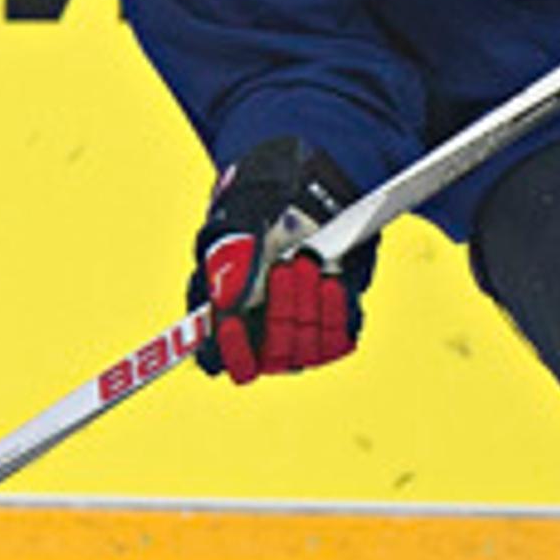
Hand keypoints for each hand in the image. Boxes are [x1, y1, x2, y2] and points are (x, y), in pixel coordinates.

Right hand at [189, 137, 375, 382]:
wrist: (307, 200)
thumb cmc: (259, 213)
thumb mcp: (235, 229)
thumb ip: (227, 264)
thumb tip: (223, 303)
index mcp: (227, 318)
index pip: (222, 359)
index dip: (229, 349)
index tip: (231, 323)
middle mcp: (263, 336)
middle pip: (272, 354)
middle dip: (279, 308)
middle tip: (283, 267)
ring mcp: (300, 336)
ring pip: (306, 349)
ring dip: (308, 305)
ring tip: (308, 261)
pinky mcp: (333, 328)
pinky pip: (337, 340)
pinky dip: (335, 310)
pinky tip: (330, 280)